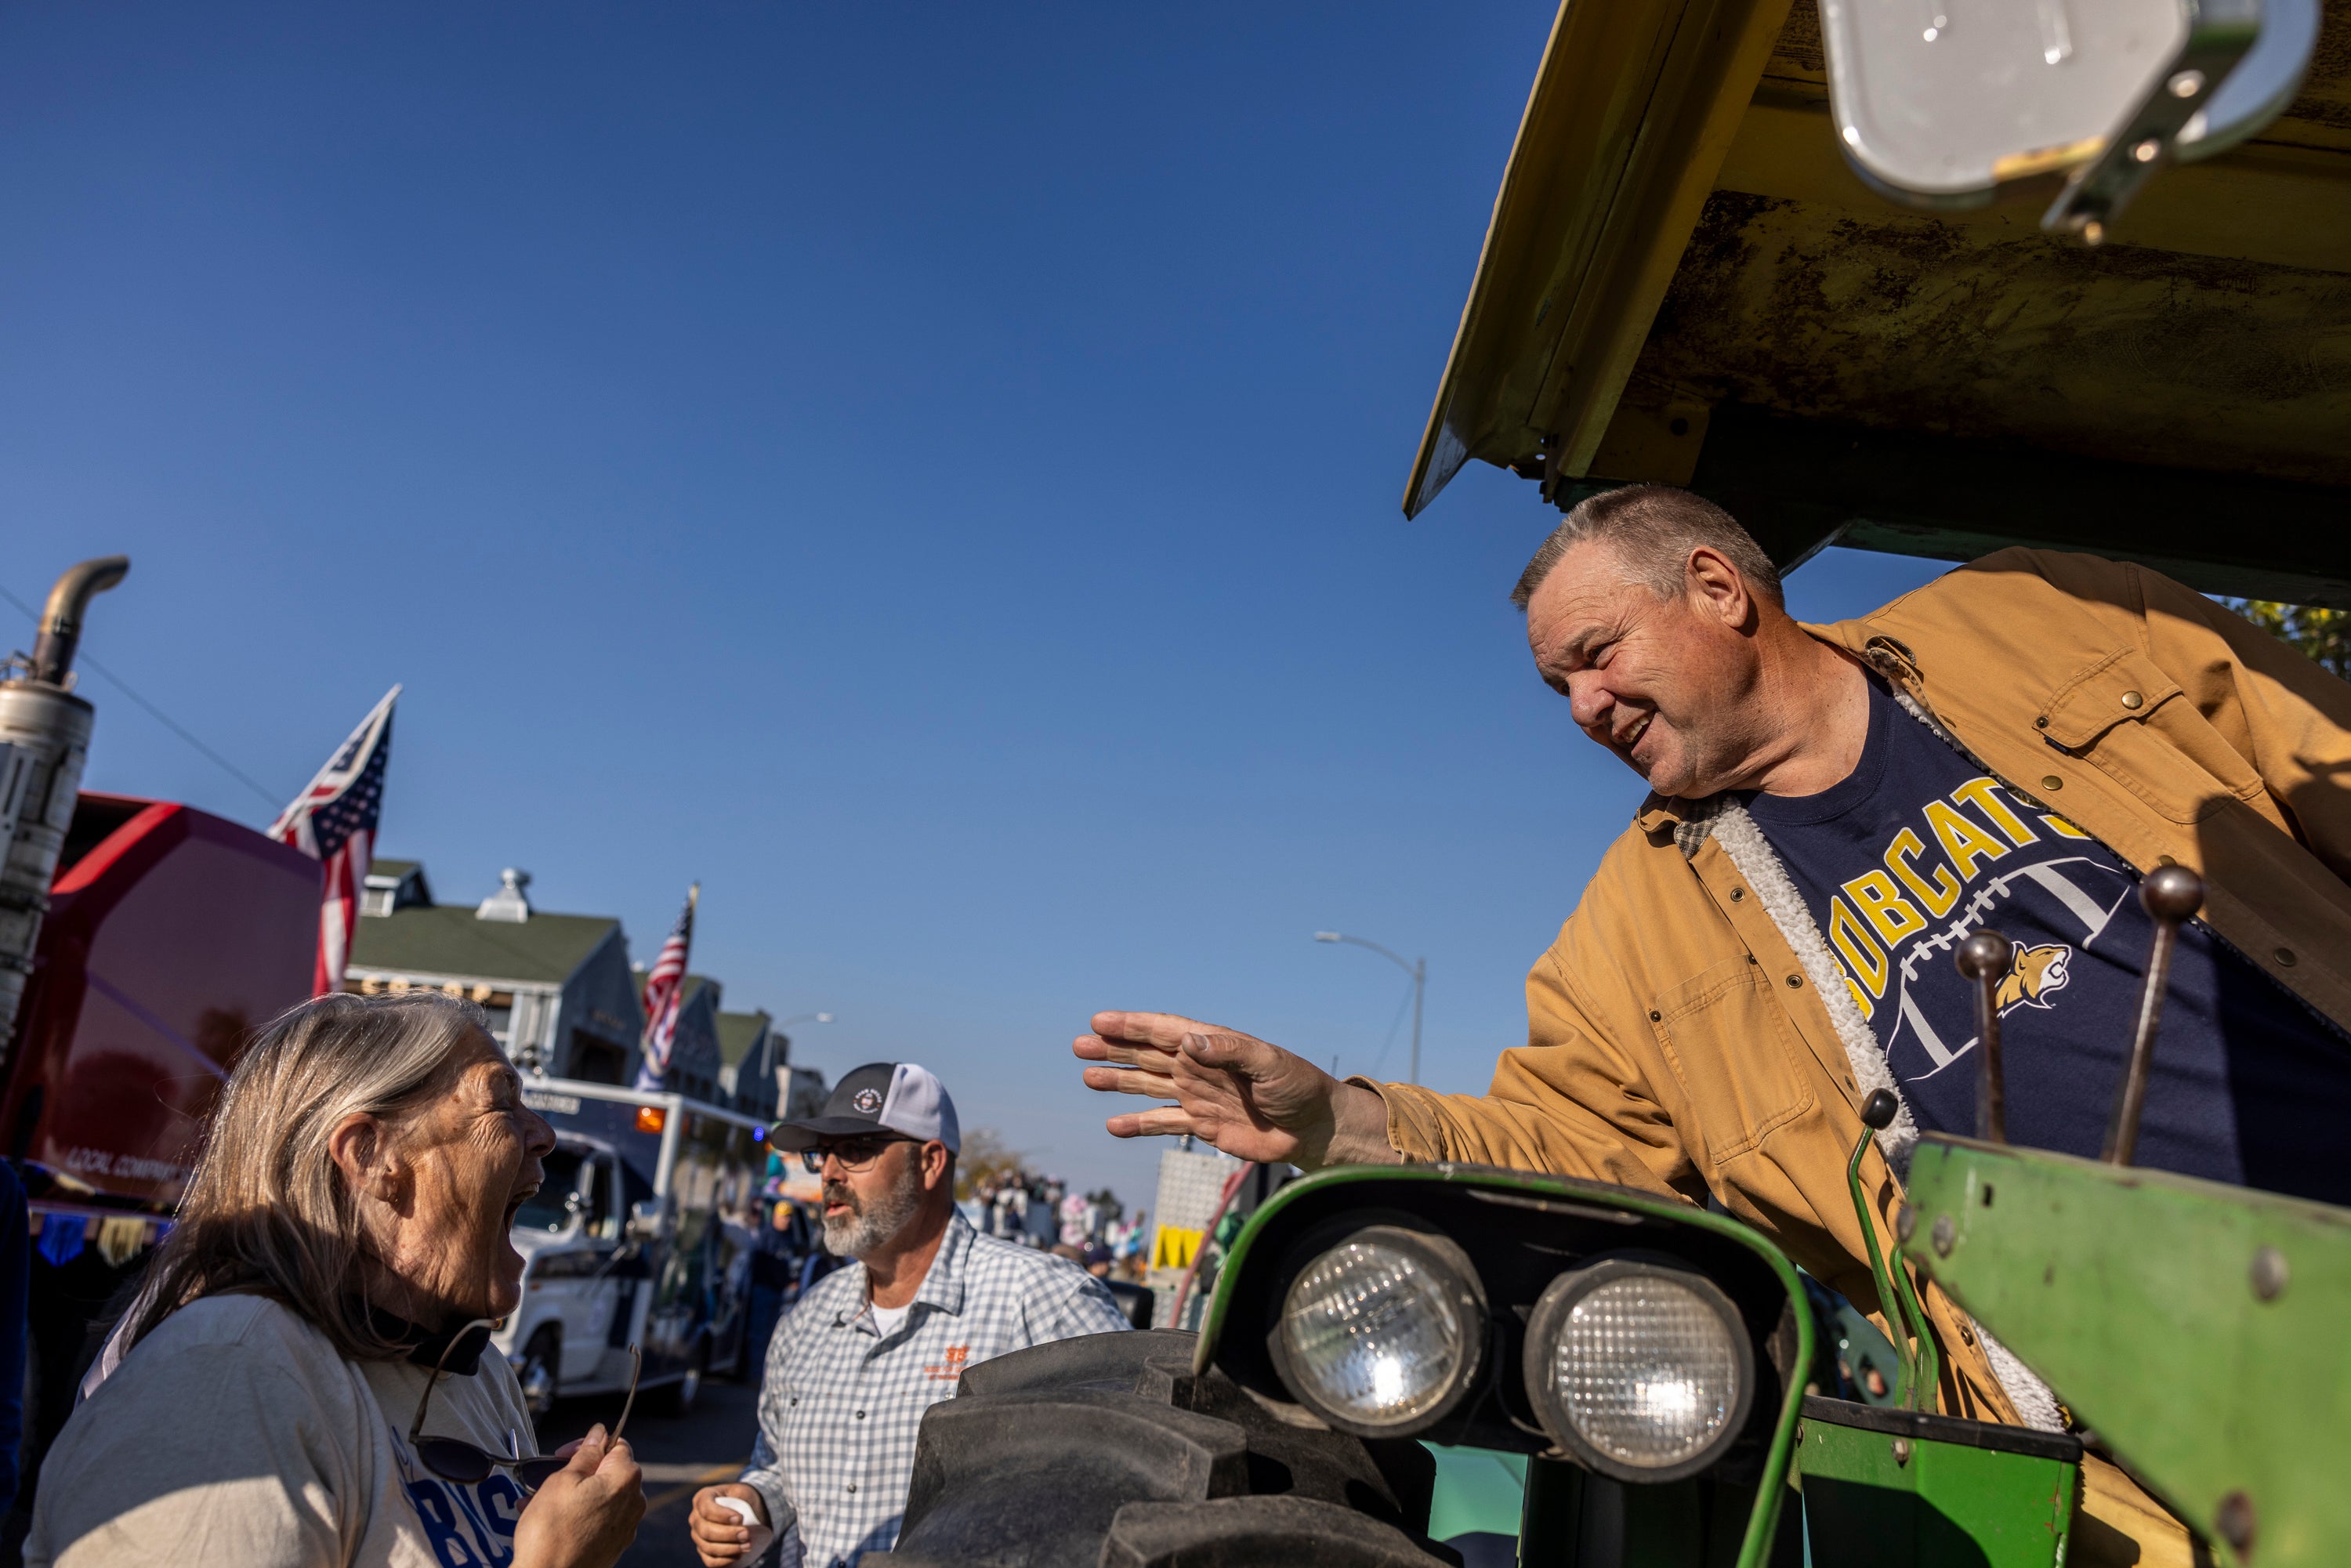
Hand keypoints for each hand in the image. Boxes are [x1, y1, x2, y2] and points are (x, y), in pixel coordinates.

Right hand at [513, 1424, 643, 1567]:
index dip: (589, 1445)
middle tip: (548, 1478)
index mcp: (626, 1479)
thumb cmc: (552, 1531)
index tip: (565, 1453)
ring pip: (598, 1498)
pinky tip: (549, 1520)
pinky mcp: (613, 1546)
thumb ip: (586, 1454)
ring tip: (538, 1501)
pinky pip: (596, 1520)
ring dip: (570, 1494)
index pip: (617, 1445)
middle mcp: (633, 1502)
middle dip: (577, 1472)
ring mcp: (625, 1527)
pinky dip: (576, 1515)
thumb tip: (600, 1433)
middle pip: (608, 1473)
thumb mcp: (563, 1480)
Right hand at [689, 1484, 774, 1565]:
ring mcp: (698, 1536)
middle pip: (706, 1531)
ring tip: (747, 1545)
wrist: (747, 1511)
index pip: (706, 1509)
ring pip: (708, 1547)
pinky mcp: (704, 1551)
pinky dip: (724, 1561)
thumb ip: (741, 1499)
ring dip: (729, 1549)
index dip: (722, 1515)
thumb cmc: (744, 1499)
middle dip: (728, 1534)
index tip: (740, 1518)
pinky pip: (710, 1561)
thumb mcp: (743, 1492)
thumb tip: (739, 1521)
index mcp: (703, 1498)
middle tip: (746, 1534)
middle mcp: (696, 1518)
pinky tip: (738, 1555)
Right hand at [1074, 1011, 1399, 1168]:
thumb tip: (1188, 1041)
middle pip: (1148, 1055)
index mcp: (1213, 1045)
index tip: (1100, 1021)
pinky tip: (1113, 1125)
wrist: (1314, 1129)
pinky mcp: (1203, 1126)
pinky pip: (1164, 1123)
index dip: (1133, 1025)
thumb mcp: (1269, 1064)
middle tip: (1079, 1045)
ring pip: (1149, 1086)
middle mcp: (1200, 1067)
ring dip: (1119, 1081)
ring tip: (1087, 1076)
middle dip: (1115, 1049)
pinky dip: (1139, 1124)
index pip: (1165, 1031)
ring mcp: (1199, 1096)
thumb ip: (1230, 1051)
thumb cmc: (1298, 1088)